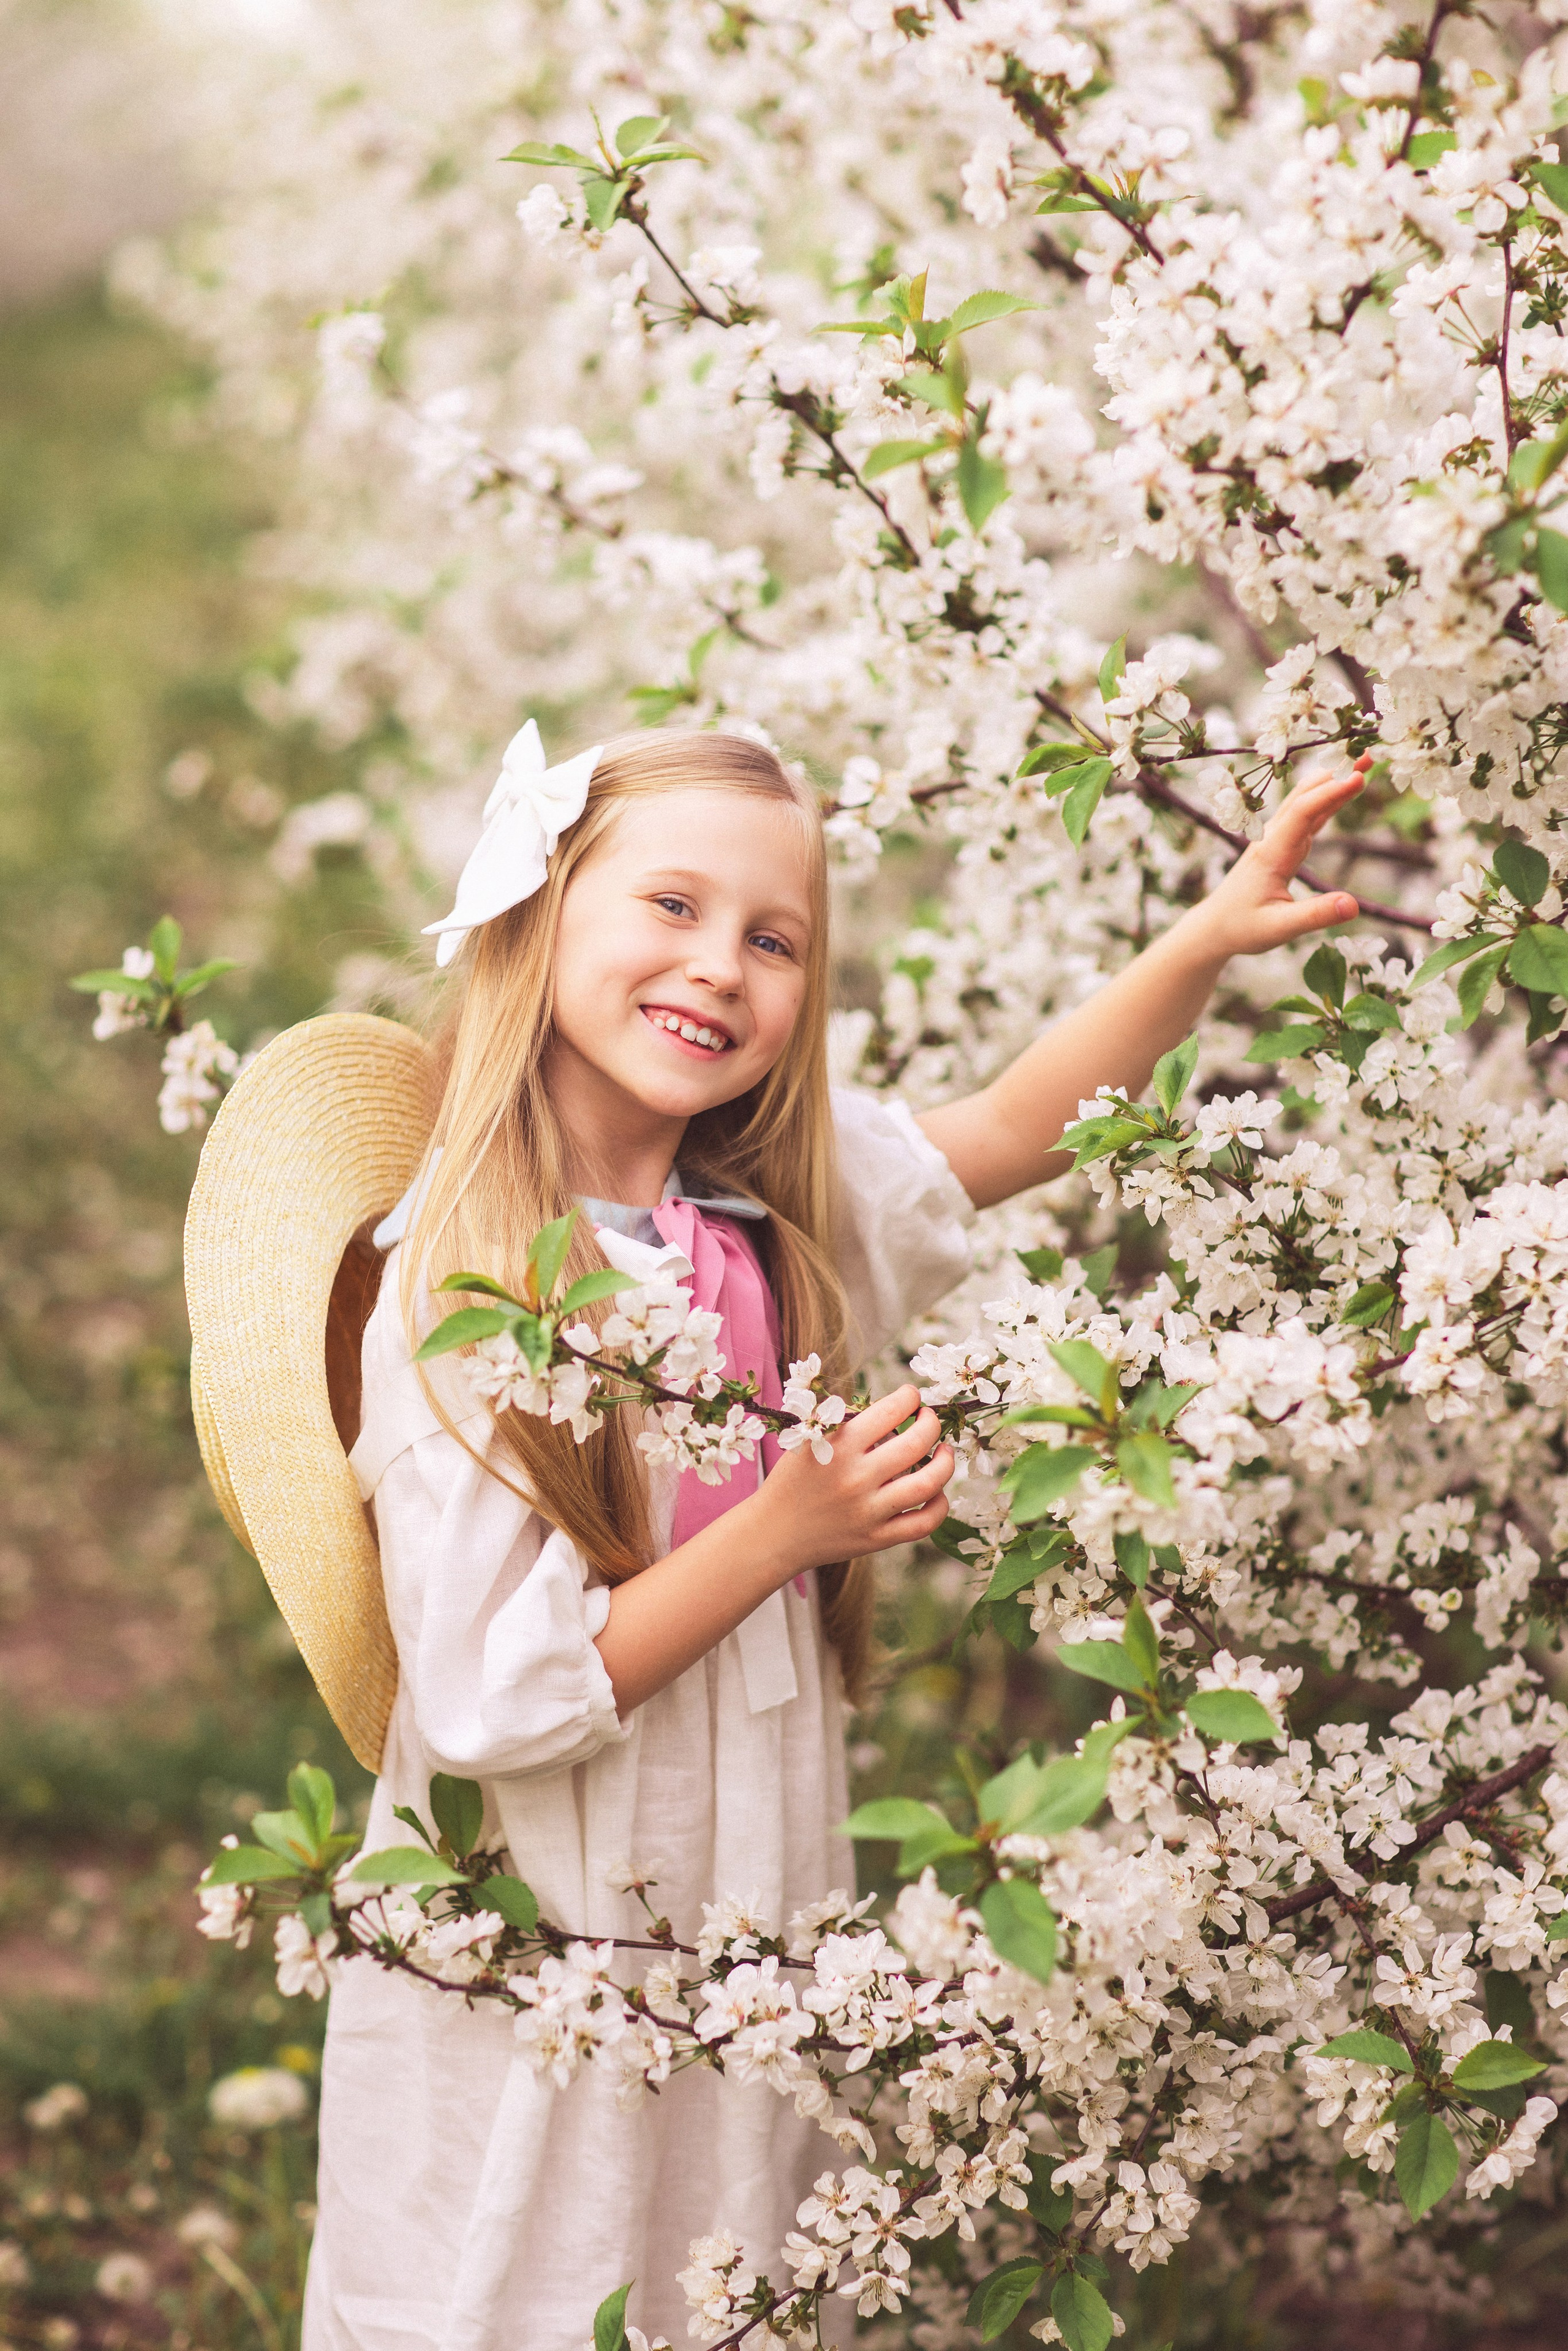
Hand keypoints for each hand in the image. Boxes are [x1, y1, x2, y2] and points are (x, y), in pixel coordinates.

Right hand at [758, 1383, 953, 1575]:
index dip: (910, 1397)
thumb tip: (896, 1409)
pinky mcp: (876, 1539)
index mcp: (838, 1446)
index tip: (911, 1397)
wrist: (773, 1534)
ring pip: (929, 1484)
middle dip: (931, 1422)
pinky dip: (939, 1506)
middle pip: (917, 1442)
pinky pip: (923, 1524)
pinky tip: (937, 1493)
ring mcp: (868, 1511)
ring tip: (943, 1451)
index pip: (890, 1410)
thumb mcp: (809, 1441)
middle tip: (928, 1419)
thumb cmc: (793, 1481)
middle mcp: (856, 1477)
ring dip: (945, 1462)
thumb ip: (847, 1423)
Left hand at [1184, 754, 1370, 962]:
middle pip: (1304, 797)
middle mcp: (1272, 838)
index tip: (1359, 777)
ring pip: (1304, 801)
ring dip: (1332, 781)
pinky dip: (1327, 798)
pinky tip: (1343, 787)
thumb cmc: (1243, 928)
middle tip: (1369, 755)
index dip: (1330, 794)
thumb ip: (1315, 916)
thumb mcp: (1279, 929)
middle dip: (1336, 775)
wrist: (1215, 925)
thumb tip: (1353, 906)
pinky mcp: (1281, 844)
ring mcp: (1276, 838)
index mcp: (1271, 854)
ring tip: (1363, 764)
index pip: (1302, 813)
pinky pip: (1306, 814)